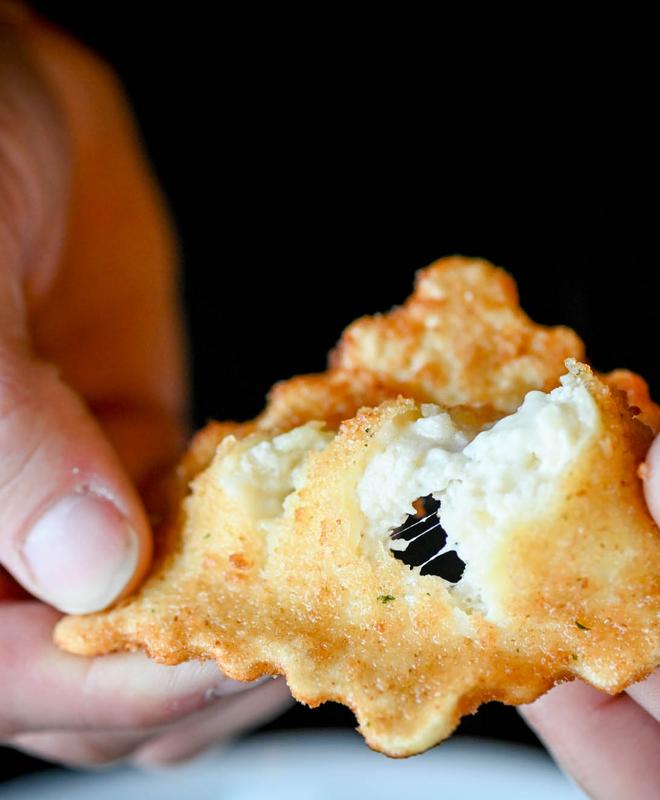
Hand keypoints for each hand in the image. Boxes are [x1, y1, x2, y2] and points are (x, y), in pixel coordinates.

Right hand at [0, 5, 289, 766]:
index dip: (122, 687)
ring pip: (164, 615)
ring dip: (249, 619)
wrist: (8, 105)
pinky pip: (205, 528)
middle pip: (99, 672)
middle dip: (205, 673)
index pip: (17, 672)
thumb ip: (6, 438)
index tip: (238, 663)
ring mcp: (80, 503)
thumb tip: (94, 568)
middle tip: (320, 642)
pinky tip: (323, 524)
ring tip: (339, 602)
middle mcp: (5, 540)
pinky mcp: (142, 456)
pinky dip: (261, 539)